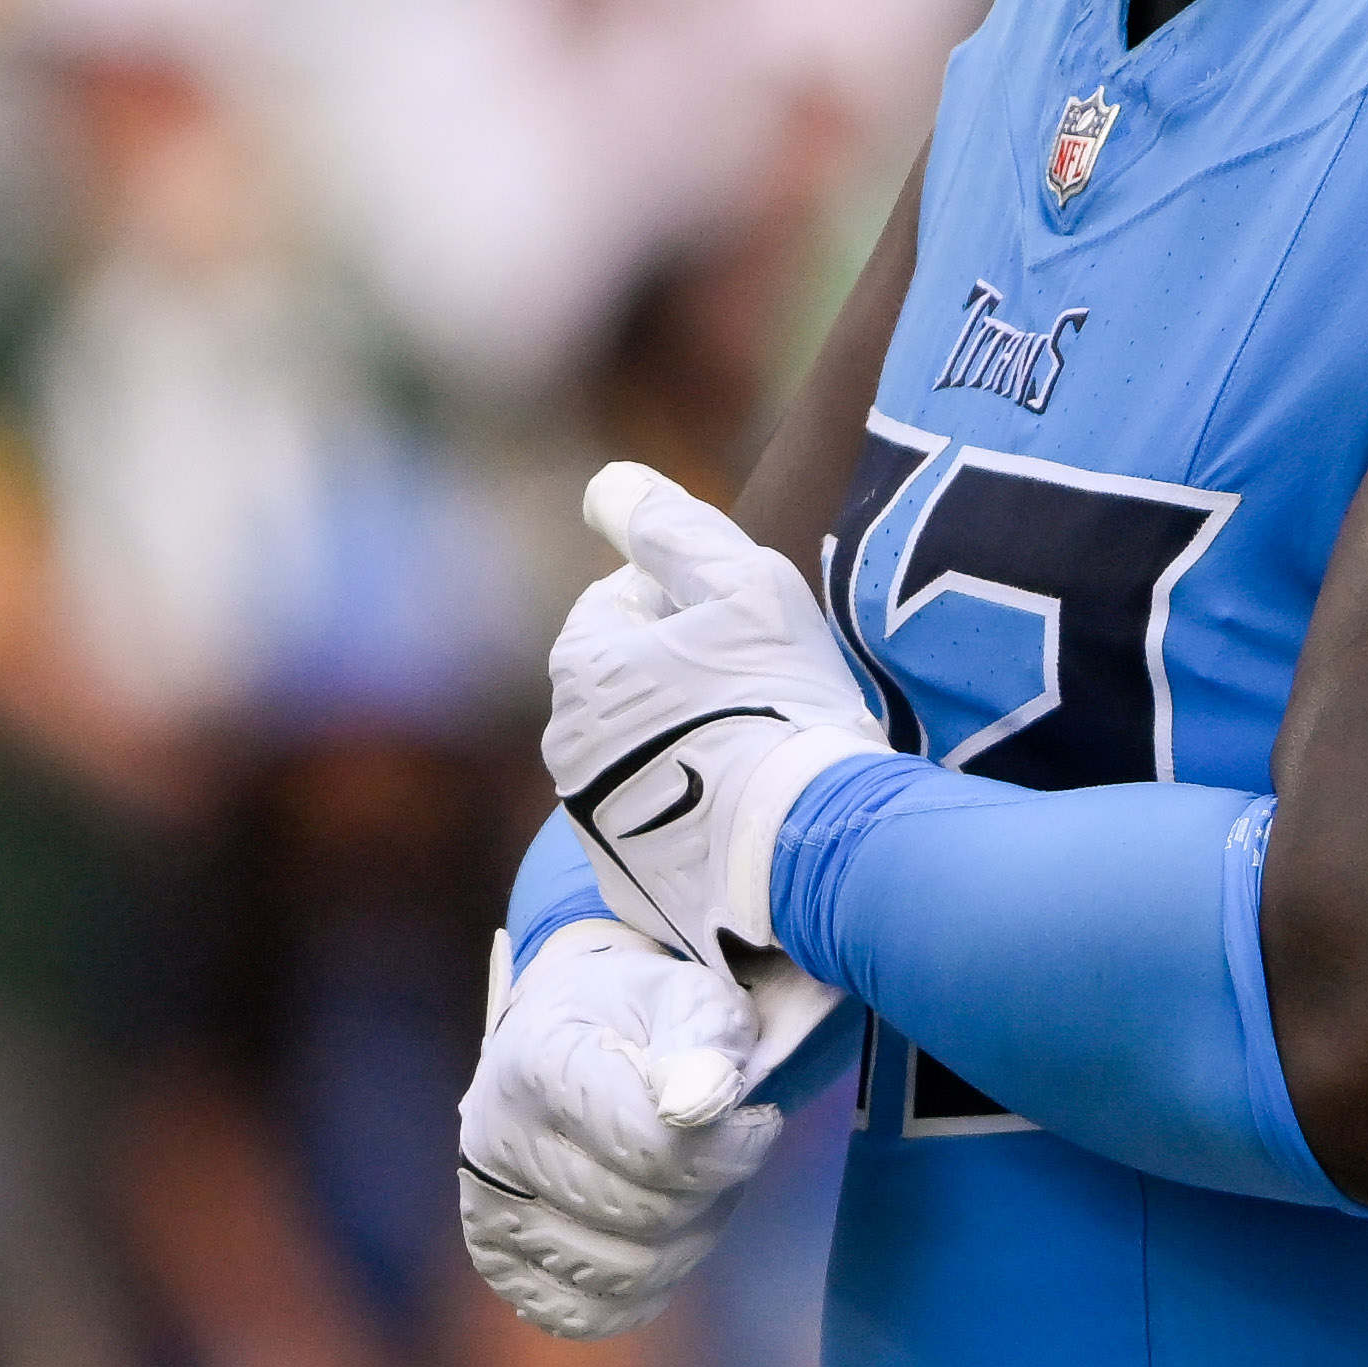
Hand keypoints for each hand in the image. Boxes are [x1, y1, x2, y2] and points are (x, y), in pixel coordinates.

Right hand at [458, 914, 784, 1339]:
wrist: (578, 1031)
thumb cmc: (648, 1017)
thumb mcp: (694, 1001)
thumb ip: (705, 1045)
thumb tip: (697, 1104)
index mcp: (541, 1062)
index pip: (654, 1148)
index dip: (732, 1149)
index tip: (757, 1120)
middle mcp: (495, 1135)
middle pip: (640, 1214)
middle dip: (709, 1191)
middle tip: (723, 1151)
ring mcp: (486, 1200)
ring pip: (621, 1271)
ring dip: (685, 1238)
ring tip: (689, 1187)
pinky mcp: (496, 1251)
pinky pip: (578, 1312)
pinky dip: (640, 1292)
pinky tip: (659, 1241)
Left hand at [546, 462, 883, 1020]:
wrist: (801, 849)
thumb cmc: (779, 703)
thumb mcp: (745, 587)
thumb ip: (676, 529)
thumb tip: (612, 486)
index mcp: (583, 667)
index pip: (620, 604)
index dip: (688, 605)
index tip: (748, 632)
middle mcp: (565, 745)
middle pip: (628, 685)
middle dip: (681, 680)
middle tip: (766, 692)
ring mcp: (591, 820)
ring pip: (642, 755)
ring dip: (688, 746)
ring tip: (765, 757)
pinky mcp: (625, 880)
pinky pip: (659, 825)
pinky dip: (695, 813)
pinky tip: (754, 814)